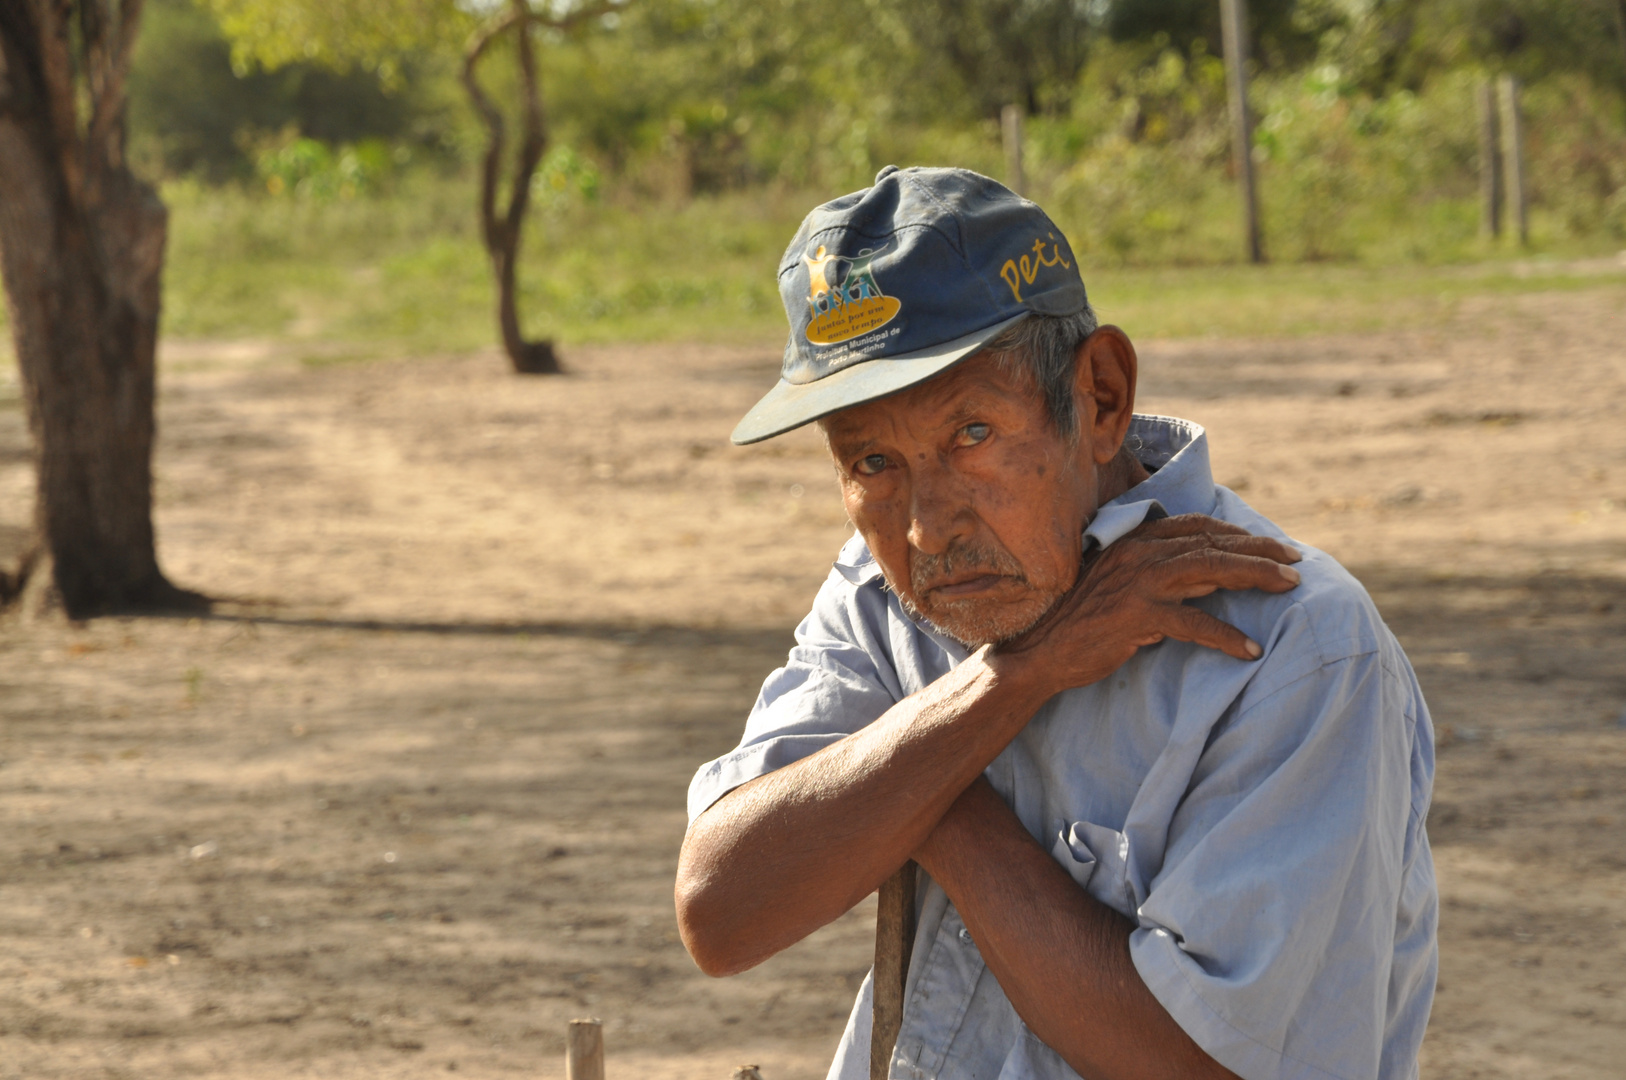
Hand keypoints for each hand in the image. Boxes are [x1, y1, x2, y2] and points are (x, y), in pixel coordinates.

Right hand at [992, 514, 1301, 696]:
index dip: (1239, 534)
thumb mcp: (1123, 585)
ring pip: (1210, 571)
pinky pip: (1193, 624)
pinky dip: (1225, 636)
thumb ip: (1161, 576)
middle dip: (1260, 552)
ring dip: (1255, 577)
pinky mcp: (1136, 616)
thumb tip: (1208, 581)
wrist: (1042, 650)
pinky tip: (1250, 649)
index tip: (1272, 547)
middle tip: (1296, 564)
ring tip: (1290, 589)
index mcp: (1134, 540)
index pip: (1198, 527)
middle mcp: (1138, 553)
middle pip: (1212, 543)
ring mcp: (1137, 582)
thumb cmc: (1083, 621)